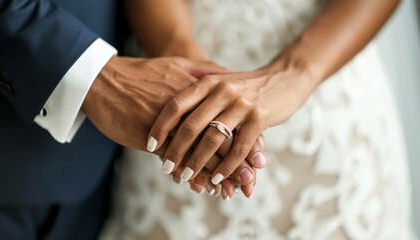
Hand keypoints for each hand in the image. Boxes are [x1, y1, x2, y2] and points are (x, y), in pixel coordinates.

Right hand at [81, 55, 261, 197]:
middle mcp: (190, 109)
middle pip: (220, 140)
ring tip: (227, 191)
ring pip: (199, 153)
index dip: (246, 141)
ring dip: (215, 174)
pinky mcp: (152, 136)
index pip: (230, 121)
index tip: (258, 158)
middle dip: (236, 164)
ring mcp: (171, 124)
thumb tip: (232, 74)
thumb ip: (207, 70)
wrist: (104, 80)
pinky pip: (175, 159)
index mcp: (200, 92)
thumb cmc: (142, 72)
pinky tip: (197, 185)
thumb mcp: (178, 64)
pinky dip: (187, 173)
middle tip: (249, 182)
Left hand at [148, 66, 315, 184]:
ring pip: (213, 138)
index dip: (160, 126)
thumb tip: (168, 116)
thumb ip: (198, 95)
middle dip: (176, 150)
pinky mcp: (259, 117)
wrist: (284, 78)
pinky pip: (239, 147)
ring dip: (198, 162)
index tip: (149, 145)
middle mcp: (222, 91)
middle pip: (191, 125)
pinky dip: (227, 166)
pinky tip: (218, 177)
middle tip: (166, 168)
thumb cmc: (247, 86)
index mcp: (208, 82)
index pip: (176, 105)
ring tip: (187, 176)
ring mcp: (241, 104)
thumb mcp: (220, 82)